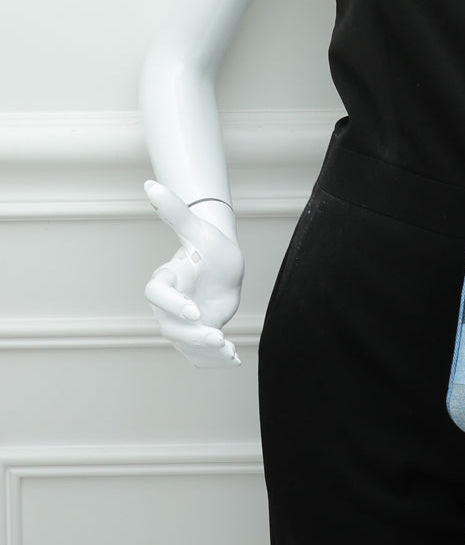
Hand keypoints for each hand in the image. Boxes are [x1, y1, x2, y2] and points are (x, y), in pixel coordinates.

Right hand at [144, 180, 244, 367]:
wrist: (224, 265)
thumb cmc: (208, 245)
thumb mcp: (197, 229)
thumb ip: (175, 210)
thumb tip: (149, 184)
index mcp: (167, 278)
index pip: (158, 294)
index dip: (172, 304)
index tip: (194, 311)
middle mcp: (169, 305)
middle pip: (171, 327)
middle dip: (193, 335)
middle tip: (218, 337)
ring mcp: (181, 323)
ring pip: (186, 344)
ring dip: (206, 352)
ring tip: (229, 352)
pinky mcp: (195, 335)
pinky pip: (200, 354)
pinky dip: (214, 360)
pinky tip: (234, 359)